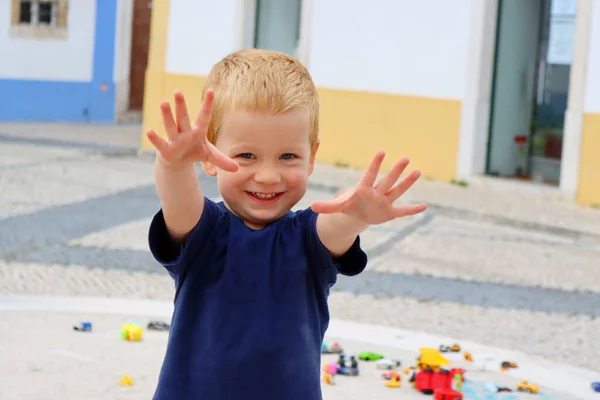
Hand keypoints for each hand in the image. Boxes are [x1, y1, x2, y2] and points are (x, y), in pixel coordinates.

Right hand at [146, 90, 238, 171]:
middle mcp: (185, 132)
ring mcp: (175, 139)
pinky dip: (154, 138)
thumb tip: (237, 169)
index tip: (212, 90)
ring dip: (167, 115)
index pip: (204, 116)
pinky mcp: (166, 149)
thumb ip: (222, 160)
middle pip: (183, 118)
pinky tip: (149, 131)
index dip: (208, 105)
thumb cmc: (194, 151)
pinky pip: (160, 143)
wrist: (178, 160)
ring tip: (163, 102)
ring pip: (171, 126)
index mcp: (198, 131)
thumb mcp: (210, 156)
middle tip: (178, 91)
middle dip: (181, 106)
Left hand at [311, 151, 426, 224]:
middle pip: (387, 180)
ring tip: (418, 171)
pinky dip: (413, 210)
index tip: (381, 151)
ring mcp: (384, 202)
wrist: (358, 213)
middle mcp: (377, 192)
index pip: (370, 175)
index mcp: (364, 189)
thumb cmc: (349, 205)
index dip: (375, 164)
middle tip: (406, 157)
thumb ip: (327, 206)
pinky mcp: (389, 212)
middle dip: (396, 170)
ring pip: (397, 191)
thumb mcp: (338, 207)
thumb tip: (311, 207)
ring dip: (407, 183)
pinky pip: (403, 211)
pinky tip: (425, 207)